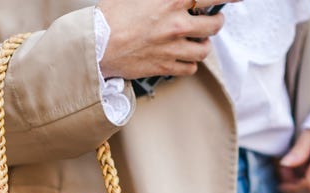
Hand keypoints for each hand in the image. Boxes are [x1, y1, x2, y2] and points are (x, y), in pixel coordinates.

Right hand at [96, 0, 239, 79]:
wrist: (93, 46)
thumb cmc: (110, 16)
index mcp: (171, 0)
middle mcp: (176, 25)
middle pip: (214, 26)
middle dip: (215, 22)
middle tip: (209, 21)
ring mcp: (172, 49)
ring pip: (204, 50)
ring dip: (202, 44)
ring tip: (194, 41)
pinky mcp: (164, 67)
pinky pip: (190, 68)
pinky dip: (189, 63)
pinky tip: (181, 56)